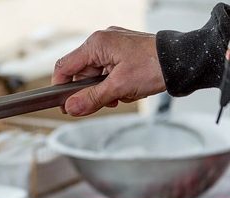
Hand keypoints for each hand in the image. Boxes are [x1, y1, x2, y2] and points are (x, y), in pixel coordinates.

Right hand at [52, 27, 166, 115]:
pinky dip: (113, 86)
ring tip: (120, 96)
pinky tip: (125, 91)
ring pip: (95, 76)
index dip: (60, 87)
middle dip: (89, 92)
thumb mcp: (119, 87)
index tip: (63, 104)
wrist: (184, 61)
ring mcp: (113, 48)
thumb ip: (91, 98)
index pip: (64, 67)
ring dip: (103, 91)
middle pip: (80, 74)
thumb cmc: (156, 66)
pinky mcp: (122, 54)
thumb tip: (71, 108)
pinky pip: (108, 74)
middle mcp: (103, 42)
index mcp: (97, 44)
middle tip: (100, 103)